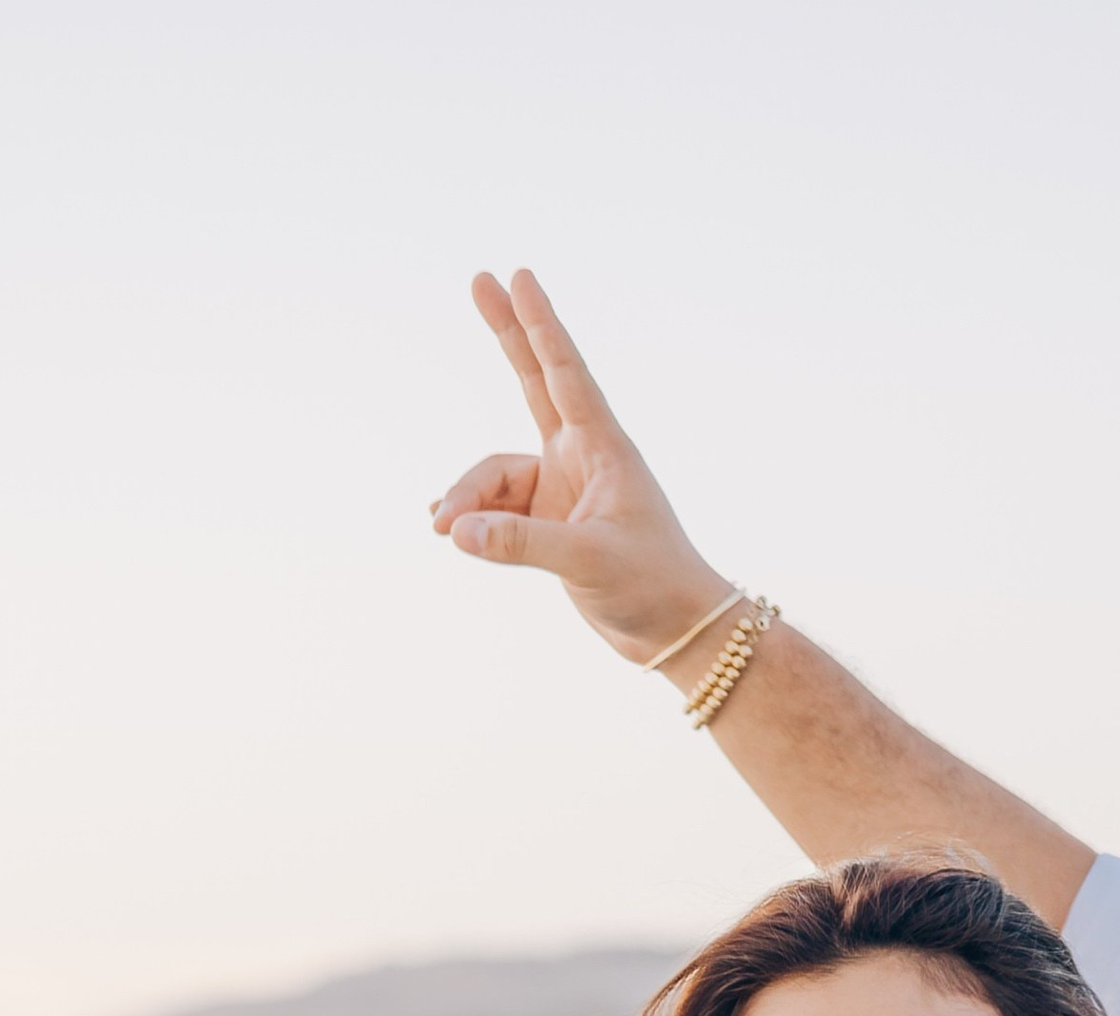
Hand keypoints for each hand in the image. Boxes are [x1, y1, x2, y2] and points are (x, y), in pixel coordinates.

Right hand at [431, 269, 732, 665]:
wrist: (676, 633)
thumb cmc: (651, 587)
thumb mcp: (587, 563)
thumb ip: (520, 544)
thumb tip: (456, 531)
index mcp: (603, 449)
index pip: (564, 374)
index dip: (541, 325)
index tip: (520, 277)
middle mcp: (581, 459)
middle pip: (535, 381)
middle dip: (507, 334)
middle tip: (479, 278)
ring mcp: (564, 489)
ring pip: (497, 475)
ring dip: (468, 498)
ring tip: (442, 529)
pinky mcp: (552, 523)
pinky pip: (499, 511)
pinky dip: (475, 519)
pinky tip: (450, 528)